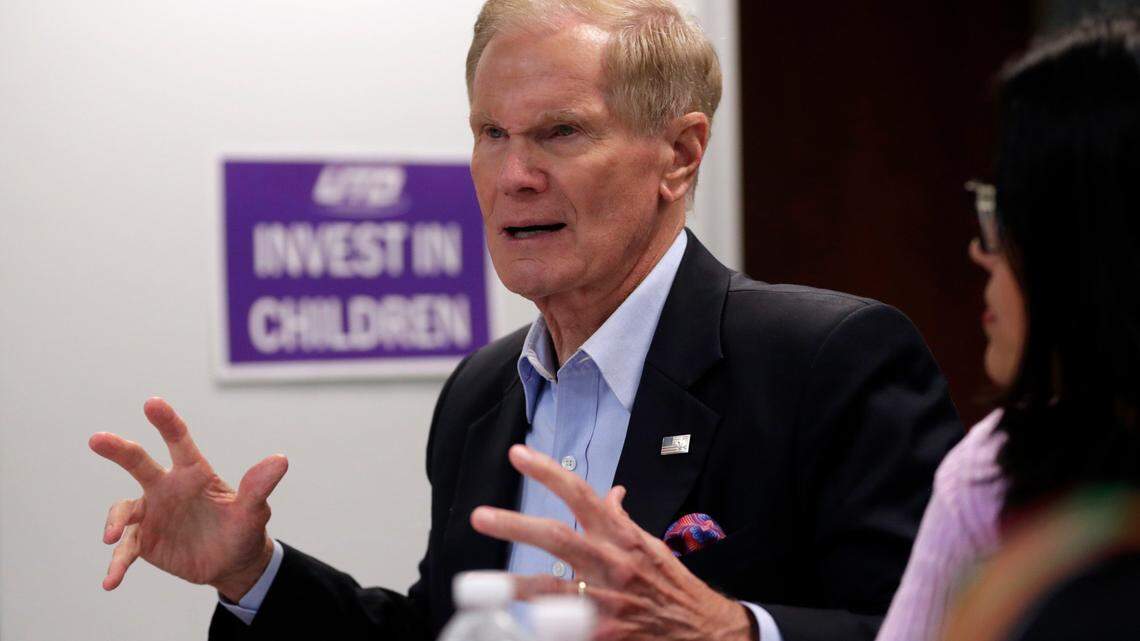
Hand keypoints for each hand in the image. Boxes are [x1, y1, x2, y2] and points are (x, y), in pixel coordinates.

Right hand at [89, 397, 287, 600]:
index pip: (179, 441)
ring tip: (110, 538)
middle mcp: (167, 488)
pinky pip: (125, 550)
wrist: (232, 563)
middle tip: (97, 439)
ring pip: (124, 510)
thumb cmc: (243, 529)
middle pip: (139, 463)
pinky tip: (111, 582)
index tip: (152, 403)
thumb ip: (260, 486)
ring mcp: (152, 514)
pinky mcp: (144, 541)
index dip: (166, 421)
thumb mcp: (253, 510)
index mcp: (193, 473)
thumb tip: (281, 460)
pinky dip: (116, 564)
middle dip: (118, 450)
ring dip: (114, 522)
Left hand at [470, 445, 754, 640]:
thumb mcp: (651, 547)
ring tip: (479, 587)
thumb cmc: (673, 586)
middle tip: (480, 516)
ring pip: (551, 590)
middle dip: (516, 525)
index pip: (581, 495)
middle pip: (558, 537)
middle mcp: (612, 564)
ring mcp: (606, 602)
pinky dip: (540, 625)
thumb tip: (610, 494)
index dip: (548, 472)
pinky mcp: (603, 635)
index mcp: (622, 538)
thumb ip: (622, 522)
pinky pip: (563, 628)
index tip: (518, 454)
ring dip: (513, 586)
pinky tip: (512, 627)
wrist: (704, 632)